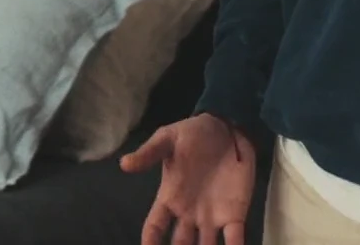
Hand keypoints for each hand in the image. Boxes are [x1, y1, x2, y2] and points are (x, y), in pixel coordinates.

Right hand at [120, 113, 256, 244]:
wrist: (226, 127)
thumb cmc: (193, 135)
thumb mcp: (168, 138)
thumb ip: (148, 153)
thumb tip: (124, 164)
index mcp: (170, 198)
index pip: (155, 225)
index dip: (150, 240)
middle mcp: (189, 214)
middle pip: (180, 244)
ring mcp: (212, 217)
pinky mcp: (234, 214)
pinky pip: (234, 238)